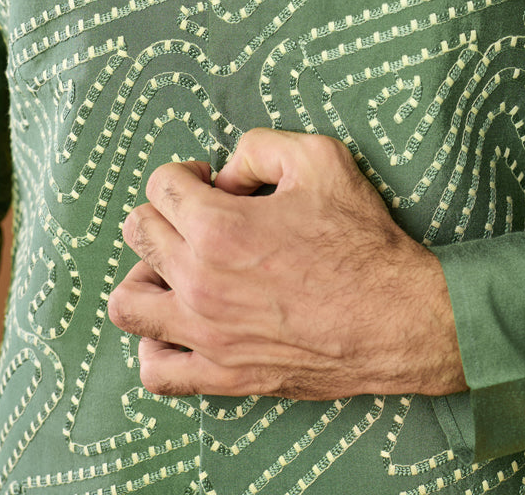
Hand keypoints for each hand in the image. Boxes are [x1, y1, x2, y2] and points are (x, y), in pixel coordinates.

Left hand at [107, 127, 465, 399]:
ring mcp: (206, 336)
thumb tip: (223, 174)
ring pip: (127, 303)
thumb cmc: (361, 238)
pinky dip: (156, 343)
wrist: (397, 317)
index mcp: (218, 228)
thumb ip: (258, 147)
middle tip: (200, 217)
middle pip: (138, 232)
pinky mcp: (222, 376)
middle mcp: (200, 283)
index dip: (187, 173)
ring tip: (180, 268)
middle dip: (165, 212)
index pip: (159, 185)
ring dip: (145, 274)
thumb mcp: (319, 159)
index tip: (212, 183)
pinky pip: (155, 370)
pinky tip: (182, 322)